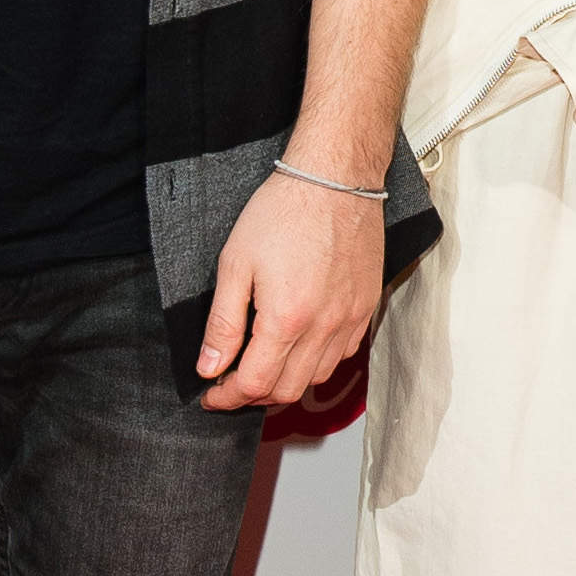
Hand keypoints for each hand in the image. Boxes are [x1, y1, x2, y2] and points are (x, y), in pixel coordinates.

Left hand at [197, 166, 384, 413]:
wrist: (334, 179)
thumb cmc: (284, 211)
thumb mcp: (235, 263)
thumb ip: (223, 323)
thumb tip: (209, 366)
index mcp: (286, 319)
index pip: (254, 384)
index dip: (227, 397)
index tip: (211, 393)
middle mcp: (324, 327)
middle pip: (287, 390)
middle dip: (253, 396)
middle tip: (231, 382)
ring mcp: (350, 318)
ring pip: (317, 377)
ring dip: (286, 382)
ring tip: (263, 365)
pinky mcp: (365, 306)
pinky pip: (343, 354)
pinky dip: (317, 362)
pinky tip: (300, 346)